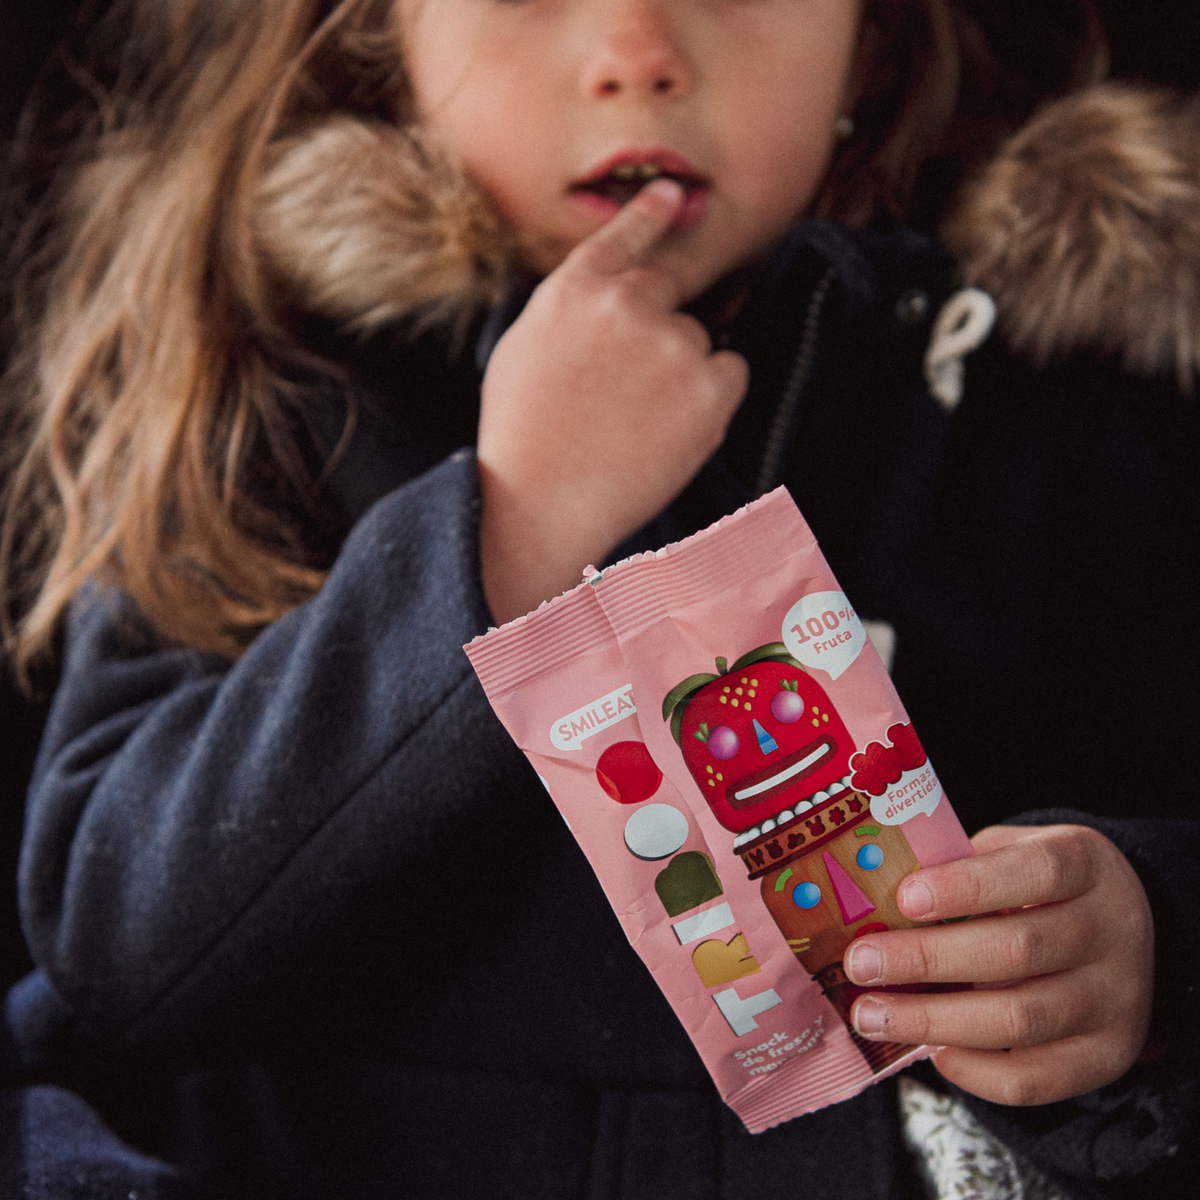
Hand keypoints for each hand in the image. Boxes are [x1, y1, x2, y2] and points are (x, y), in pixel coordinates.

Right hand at [477, 179, 747, 623]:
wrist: (540, 505)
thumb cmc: (523, 439)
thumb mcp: (522, 350)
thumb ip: (570, 309)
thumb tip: (608, 295)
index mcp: (574, 289)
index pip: (624, 237)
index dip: (652, 214)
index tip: (675, 193)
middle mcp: (626, 303)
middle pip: (667, 292)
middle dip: (656, 329)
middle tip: (626, 389)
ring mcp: (672, 342)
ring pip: (697, 340)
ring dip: (680, 372)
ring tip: (634, 424)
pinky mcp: (709, 387)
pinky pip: (731, 374)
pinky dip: (711, 400)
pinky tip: (669, 431)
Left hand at [844, 824, 1154, 1105]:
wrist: (1118, 928)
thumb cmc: (1035, 884)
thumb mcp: (1009, 853)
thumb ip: (956, 867)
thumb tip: (873, 900)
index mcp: (1086, 865)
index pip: (1035, 872)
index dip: (967, 886)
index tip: (904, 899)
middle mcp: (1112, 931)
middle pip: (1017, 951)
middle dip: (927, 960)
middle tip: (861, 964)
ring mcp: (1116, 999)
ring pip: (1020, 1020)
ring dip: (933, 1020)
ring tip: (870, 1014)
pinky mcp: (1106, 1056)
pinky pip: (1034, 1078)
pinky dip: (974, 1070)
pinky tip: (930, 1050)